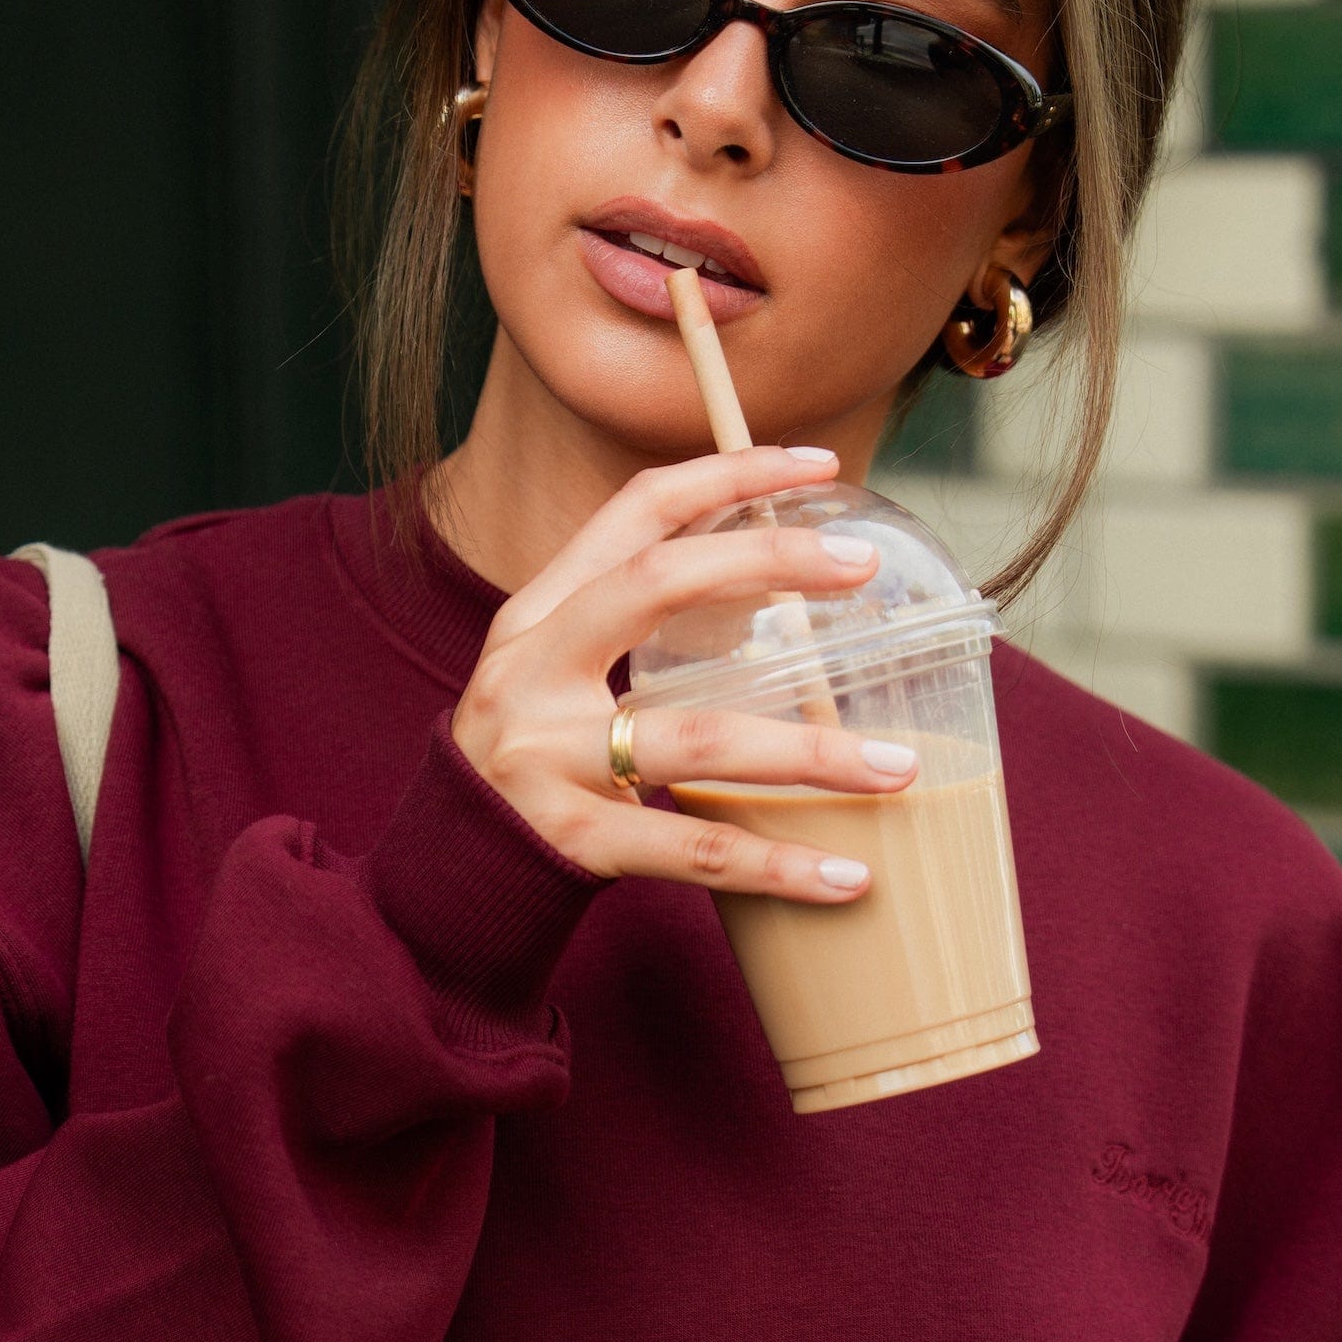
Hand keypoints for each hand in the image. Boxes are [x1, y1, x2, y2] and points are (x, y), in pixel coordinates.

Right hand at [449, 447, 916, 900]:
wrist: (443, 876)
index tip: (817, 465)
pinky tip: (846, 874)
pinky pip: (691, 851)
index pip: (635, 513)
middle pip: (657, 584)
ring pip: (697, 740)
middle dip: (769, 561)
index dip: (727, 474)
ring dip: (810, 754)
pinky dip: (776, 865)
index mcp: (537, 615)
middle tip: (864, 567)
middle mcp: (532, 670)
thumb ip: (636, 627)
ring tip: (898, 769)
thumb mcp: (558, 674)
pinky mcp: (568, 841)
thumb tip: (775, 588)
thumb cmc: (530, 765)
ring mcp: (545, 757)